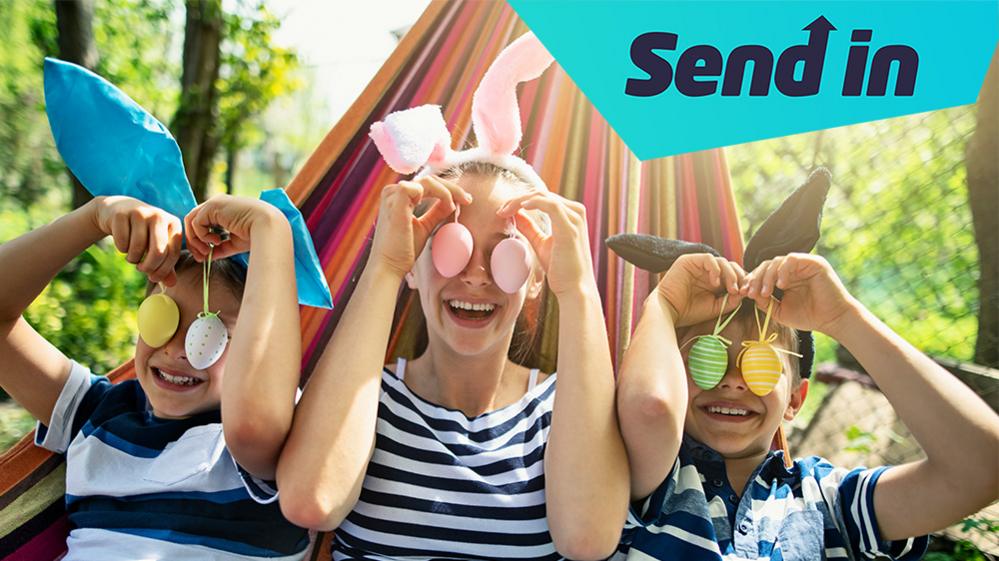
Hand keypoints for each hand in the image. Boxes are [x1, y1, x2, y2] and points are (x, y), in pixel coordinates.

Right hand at [90, 195, 182, 284]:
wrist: (117, 210)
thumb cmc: (142, 232)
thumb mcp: (156, 245)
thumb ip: (166, 265)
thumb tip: (172, 284)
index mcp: (173, 223)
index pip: (173, 253)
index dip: (163, 270)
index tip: (154, 278)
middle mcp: (159, 216)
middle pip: (158, 251)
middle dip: (149, 267)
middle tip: (142, 270)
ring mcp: (140, 213)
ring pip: (138, 247)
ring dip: (133, 258)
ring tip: (132, 256)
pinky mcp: (121, 215)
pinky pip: (122, 242)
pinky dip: (122, 249)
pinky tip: (123, 245)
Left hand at [184, 195, 286, 260]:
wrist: (268, 227)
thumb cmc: (258, 235)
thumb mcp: (235, 243)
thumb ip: (221, 247)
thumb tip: (209, 256)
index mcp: (224, 210)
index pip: (202, 223)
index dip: (200, 240)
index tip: (205, 256)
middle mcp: (217, 204)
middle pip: (193, 221)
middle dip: (194, 241)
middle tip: (201, 257)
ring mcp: (214, 203)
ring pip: (191, 221)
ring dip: (196, 240)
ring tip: (208, 251)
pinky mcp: (212, 206)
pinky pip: (196, 223)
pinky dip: (202, 235)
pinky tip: (216, 241)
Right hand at [370, 176, 471, 277]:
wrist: (390, 267)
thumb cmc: (403, 251)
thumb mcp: (424, 227)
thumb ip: (435, 212)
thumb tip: (451, 203)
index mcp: (396, 197)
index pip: (426, 184)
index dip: (448, 189)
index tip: (466, 200)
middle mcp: (392, 192)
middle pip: (429, 180)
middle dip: (452, 188)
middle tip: (468, 199)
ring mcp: (392, 195)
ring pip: (428, 181)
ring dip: (448, 190)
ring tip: (459, 204)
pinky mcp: (396, 201)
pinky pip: (421, 186)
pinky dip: (439, 193)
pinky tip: (448, 205)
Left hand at [497, 190, 592, 297]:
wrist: (574, 288)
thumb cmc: (561, 269)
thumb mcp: (541, 243)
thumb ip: (530, 228)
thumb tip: (515, 214)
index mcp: (570, 214)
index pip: (543, 197)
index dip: (520, 200)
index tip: (503, 211)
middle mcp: (575, 212)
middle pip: (541, 193)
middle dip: (517, 199)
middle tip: (500, 210)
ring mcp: (574, 219)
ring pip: (543, 196)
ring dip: (520, 201)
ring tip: (505, 211)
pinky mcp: (570, 228)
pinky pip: (551, 205)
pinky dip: (534, 203)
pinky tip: (520, 208)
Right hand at [657, 253, 744, 326]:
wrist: (669, 312)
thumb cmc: (689, 312)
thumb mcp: (716, 307)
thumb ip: (731, 300)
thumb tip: (744, 292)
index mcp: (713, 281)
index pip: (733, 275)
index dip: (742, 281)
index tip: (747, 293)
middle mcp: (707, 272)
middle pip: (730, 266)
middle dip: (739, 277)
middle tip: (740, 291)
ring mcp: (698, 265)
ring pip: (722, 261)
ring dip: (730, 274)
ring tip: (730, 289)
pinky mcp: (689, 260)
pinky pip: (708, 258)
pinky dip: (715, 269)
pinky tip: (715, 283)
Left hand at [742, 253, 856, 335]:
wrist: (833, 320)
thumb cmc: (809, 317)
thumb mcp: (780, 311)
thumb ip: (765, 302)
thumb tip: (749, 293)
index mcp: (785, 277)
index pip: (763, 272)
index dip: (751, 281)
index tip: (743, 293)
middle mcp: (793, 268)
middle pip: (767, 265)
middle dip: (756, 279)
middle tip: (751, 293)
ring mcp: (804, 264)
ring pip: (777, 261)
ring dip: (767, 276)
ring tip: (765, 292)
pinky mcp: (814, 262)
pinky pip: (792, 259)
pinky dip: (783, 271)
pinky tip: (781, 285)